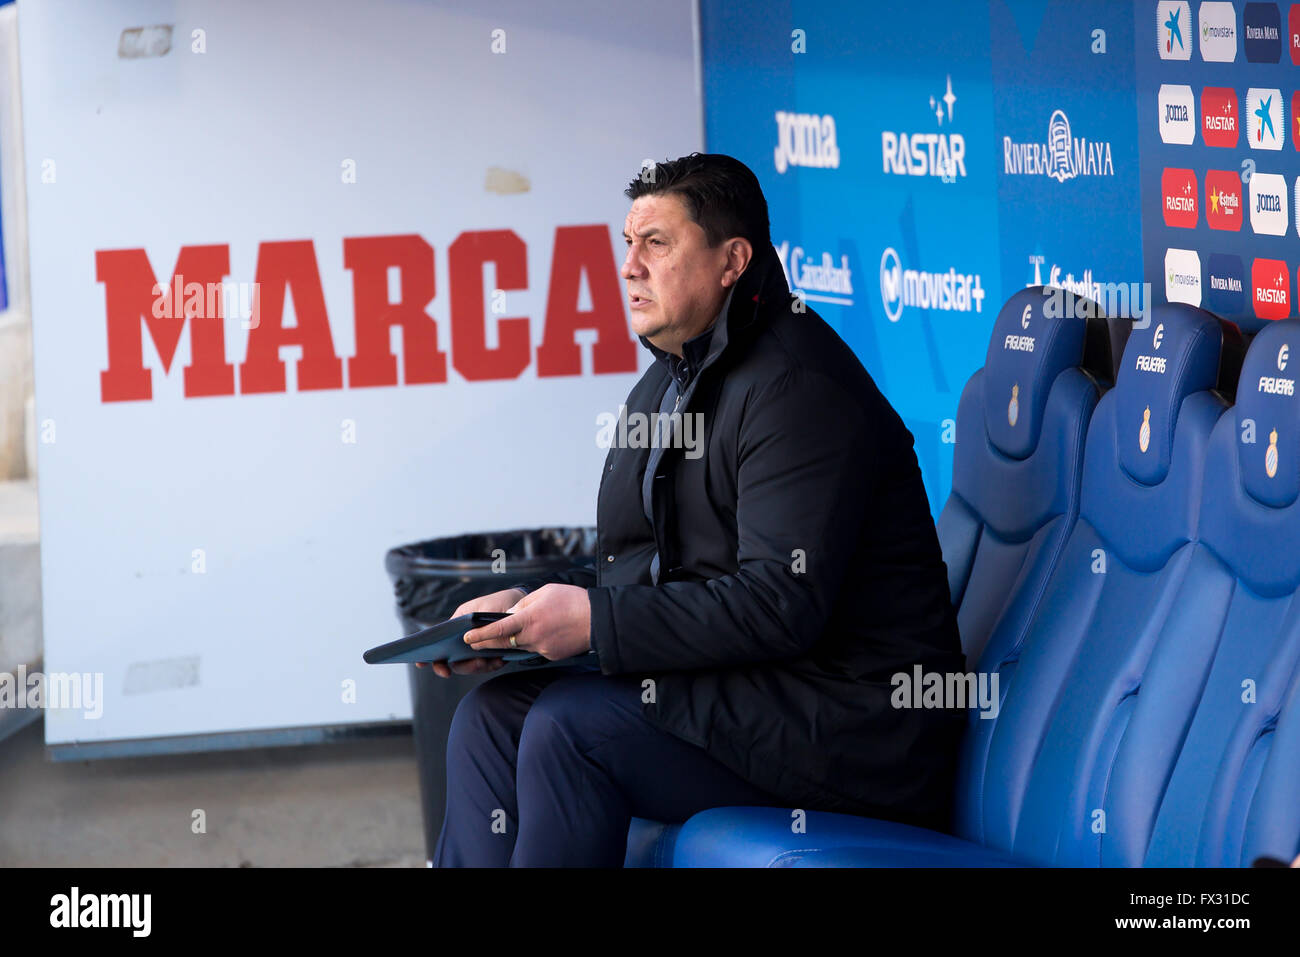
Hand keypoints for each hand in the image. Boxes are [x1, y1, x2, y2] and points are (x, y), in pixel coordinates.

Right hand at [417, 587, 524, 677]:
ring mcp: (478, 650)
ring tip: (492, 659)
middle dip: (461, 667)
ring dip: (479, 666)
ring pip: (471, 666)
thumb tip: (463, 639)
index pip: (438, 644)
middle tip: (471, 664)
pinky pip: (488, 666)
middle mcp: (465, 642)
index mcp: (456, 628)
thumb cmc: (496, 603)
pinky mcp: (492, 655)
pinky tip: (501, 659)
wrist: (520, 606)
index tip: (421, 663)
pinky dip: (493, 665)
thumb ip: (468, 623)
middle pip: (454, 662)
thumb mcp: (479, 608)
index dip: (428, 656)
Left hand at [462, 583, 590, 661]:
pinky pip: (535, 650)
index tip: (467, 638)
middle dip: (486, 644)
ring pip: (519, 647)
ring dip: (509, 644)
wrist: (598, 620)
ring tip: (501, 639)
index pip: (498, 629)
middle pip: (503, 643)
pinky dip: (531, 644)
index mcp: (528, 618)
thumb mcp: (545, 593)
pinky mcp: (551, 655)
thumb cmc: (572, 601)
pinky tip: (537, 636)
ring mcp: (542, 648)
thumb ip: (524, 604)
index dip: (480, 634)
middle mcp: (532, 636)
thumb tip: (511, 614)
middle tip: (473, 644)